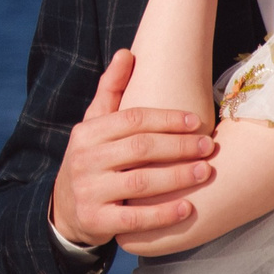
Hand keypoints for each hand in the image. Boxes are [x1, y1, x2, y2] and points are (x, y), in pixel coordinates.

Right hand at [48, 49, 215, 248]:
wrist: (64, 211)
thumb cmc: (91, 160)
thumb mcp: (93, 125)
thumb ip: (110, 91)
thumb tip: (127, 52)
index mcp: (87, 133)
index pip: (132, 119)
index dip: (167, 118)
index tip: (197, 120)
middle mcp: (85, 160)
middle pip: (140, 147)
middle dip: (179, 146)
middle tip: (208, 146)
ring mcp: (90, 192)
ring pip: (141, 182)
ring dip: (178, 177)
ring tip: (205, 171)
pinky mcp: (96, 221)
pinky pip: (135, 219)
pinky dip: (163, 214)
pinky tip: (187, 208)